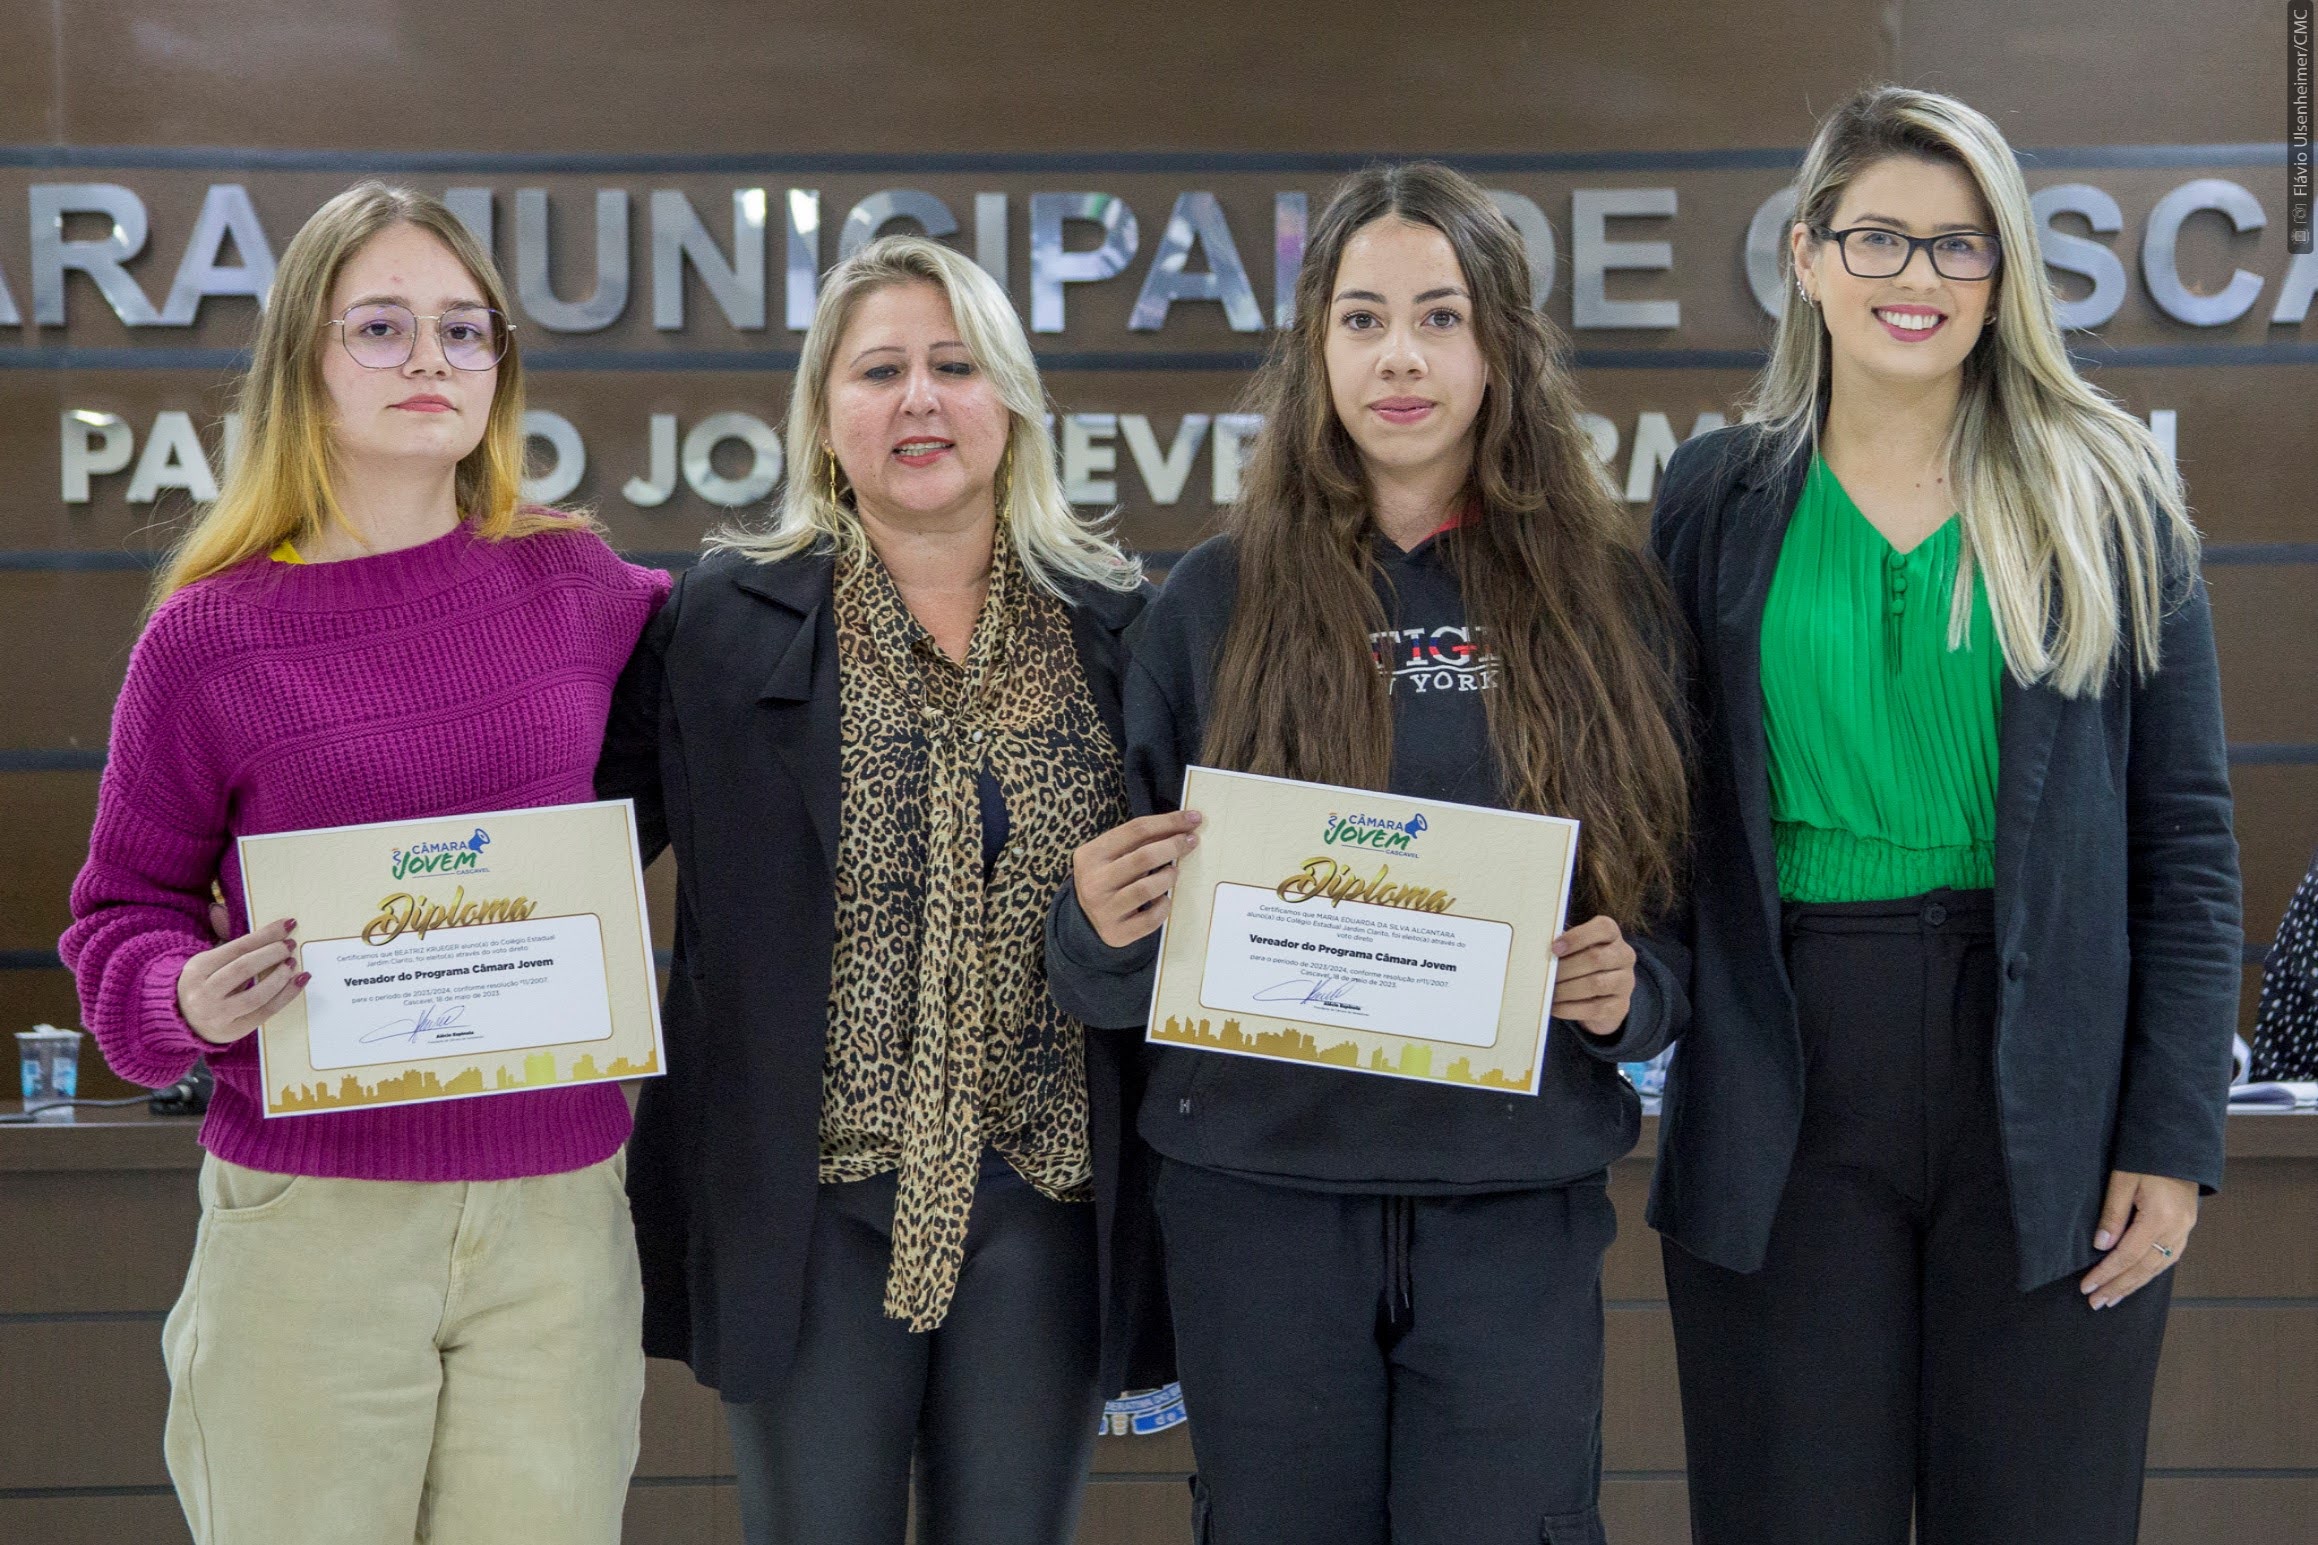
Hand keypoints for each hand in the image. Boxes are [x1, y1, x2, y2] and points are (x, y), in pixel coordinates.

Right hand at [175, 917, 307, 1046]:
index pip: (236, 948)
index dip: (264, 935)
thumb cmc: (203, 983)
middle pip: (244, 969)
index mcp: (196, 969)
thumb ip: (221, 935)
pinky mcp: (234, 1030)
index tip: (287, 924)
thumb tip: (219, 908)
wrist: (183, 1021)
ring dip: (280, 977)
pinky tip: (299, 981)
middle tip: (290, 944)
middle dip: (271, 953)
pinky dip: (287, 995)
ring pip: (256, 994)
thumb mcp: (207, 960)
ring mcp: (218, 1014)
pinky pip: (266, 1011)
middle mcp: (203, 993)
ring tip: (292, 963)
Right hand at [1072, 811, 1202, 947]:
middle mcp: (1093, 882)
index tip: (1192, 818)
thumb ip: (1138, 842)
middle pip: (1143, 857)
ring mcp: (1104, 909)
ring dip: (1168, 877)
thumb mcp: (1112, 855)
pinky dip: (1164, 907)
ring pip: (1146, 889)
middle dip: (1173, 845)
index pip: (1135, 830)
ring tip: (1174, 871)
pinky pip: (1150, 919)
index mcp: (1091, 855)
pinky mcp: (1116, 932)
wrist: (1086, 920)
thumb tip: (1180, 827)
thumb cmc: (1108, 880)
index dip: (1168, 822)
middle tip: (1190, 841)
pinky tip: (1164, 899)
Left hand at [1550, 915, 1636, 1038]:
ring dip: (1567, 989)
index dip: (1577, 937)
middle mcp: (1624, 956)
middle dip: (1566, 968)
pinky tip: (1555, 1006)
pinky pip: (1594, 1008)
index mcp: (1613, 935)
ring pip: (1596, 984)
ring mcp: (1625, 982)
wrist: (1602, 996)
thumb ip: (1563, 947)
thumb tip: (1539, 953)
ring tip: (1549, 991)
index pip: (1603, 928)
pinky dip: (1570, 1008)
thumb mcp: (1576, 949)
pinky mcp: (1620, 1006)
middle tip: (1544, 975)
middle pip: (1596, 958)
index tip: (1554, 948)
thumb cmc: (1581, 964)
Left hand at [2079, 1170, 2198, 1309]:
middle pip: (2144, 1268)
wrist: (2180, 1144)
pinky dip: (2150, 1273)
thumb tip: (2101, 1246)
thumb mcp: (2123, 1180)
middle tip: (2097, 1302)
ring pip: (2158, 1267)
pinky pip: (2168, 1258)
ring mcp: (2185, 1230)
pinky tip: (2137, 1280)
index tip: (2087, 1287)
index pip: (2127, 1255)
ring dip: (2134, 1284)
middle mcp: (2176, 1230)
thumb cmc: (2147, 1157)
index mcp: (2159, 1218)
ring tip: (2113, 1298)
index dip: (2106, 1273)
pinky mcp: (2186, 1228)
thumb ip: (2113, 1214)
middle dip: (2119, 1286)